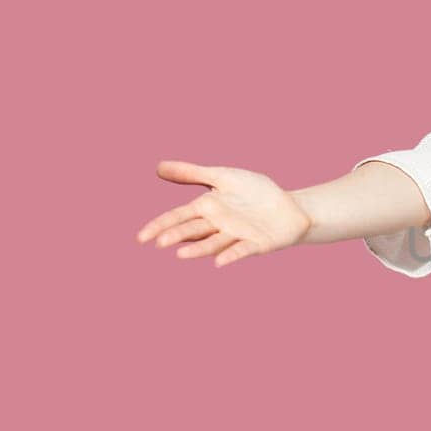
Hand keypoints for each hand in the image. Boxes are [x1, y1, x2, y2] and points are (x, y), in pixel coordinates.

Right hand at [135, 160, 313, 266]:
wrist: (289, 206)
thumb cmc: (254, 192)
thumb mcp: (223, 177)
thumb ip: (192, 173)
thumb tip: (158, 167)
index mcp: (207, 208)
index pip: (178, 217)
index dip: (159, 226)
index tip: (141, 238)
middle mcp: (218, 224)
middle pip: (192, 230)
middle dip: (177, 235)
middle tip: (160, 242)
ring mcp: (236, 235)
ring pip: (213, 243)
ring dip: (197, 249)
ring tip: (180, 255)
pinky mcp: (257, 243)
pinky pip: (241, 250)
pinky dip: (230, 255)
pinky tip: (219, 263)